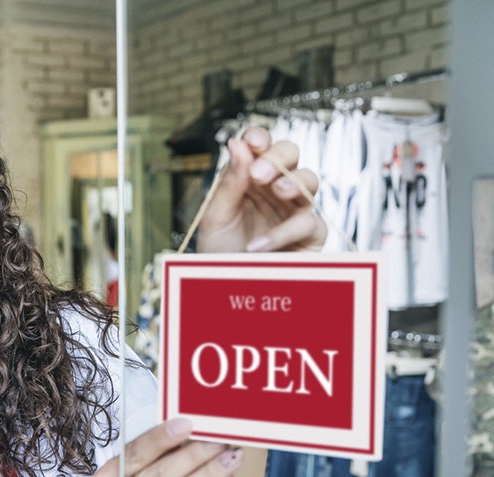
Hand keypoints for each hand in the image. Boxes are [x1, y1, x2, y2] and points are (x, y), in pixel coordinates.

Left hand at [197, 127, 325, 253]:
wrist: (228, 289)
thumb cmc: (221, 254)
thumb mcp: (215, 218)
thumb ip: (228, 183)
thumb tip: (237, 144)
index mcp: (249, 179)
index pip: (260, 147)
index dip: (260, 138)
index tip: (252, 141)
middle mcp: (274, 189)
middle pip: (290, 154)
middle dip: (277, 157)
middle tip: (258, 172)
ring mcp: (294, 209)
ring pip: (309, 179)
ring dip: (292, 181)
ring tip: (276, 191)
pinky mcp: (310, 235)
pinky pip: (308, 223)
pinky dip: (284, 232)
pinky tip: (258, 244)